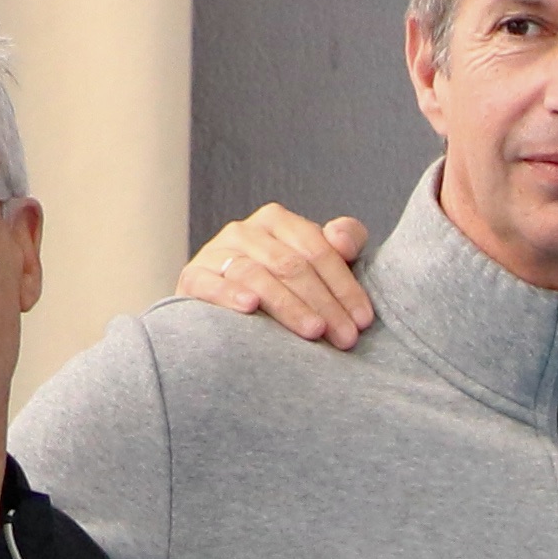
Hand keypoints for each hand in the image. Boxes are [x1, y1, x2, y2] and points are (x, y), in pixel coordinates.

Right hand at [178, 205, 380, 344]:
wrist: (224, 307)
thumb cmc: (284, 286)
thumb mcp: (319, 261)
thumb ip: (344, 241)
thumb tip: (343, 241)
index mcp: (278, 221)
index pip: (317, 248)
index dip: (344, 285)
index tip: (363, 320)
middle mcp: (245, 231)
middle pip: (291, 265)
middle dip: (324, 303)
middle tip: (345, 337)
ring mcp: (216, 252)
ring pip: (257, 275)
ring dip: (288, 305)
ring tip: (313, 331)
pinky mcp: (193, 276)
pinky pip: (211, 284)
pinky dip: (230, 294)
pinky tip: (250, 307)